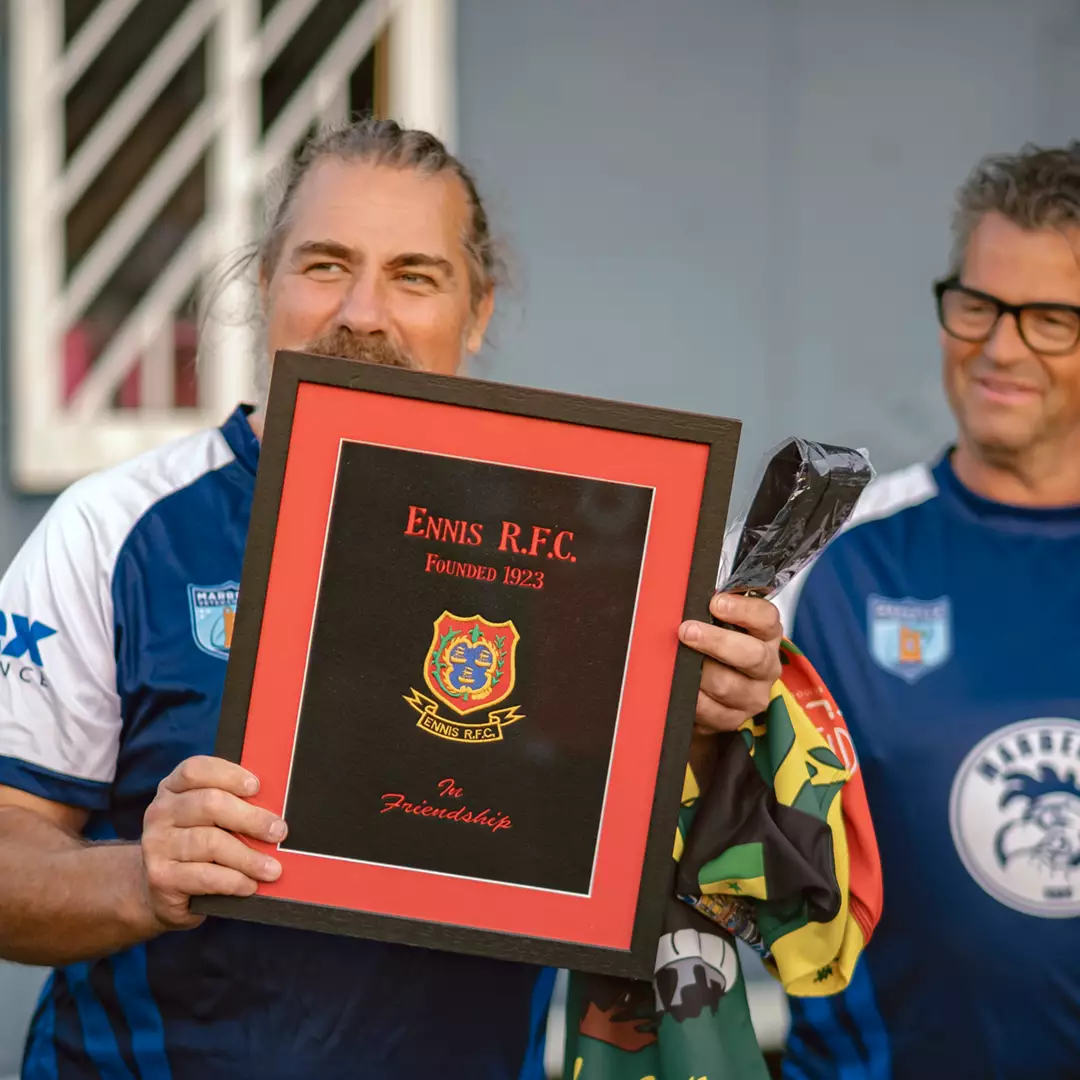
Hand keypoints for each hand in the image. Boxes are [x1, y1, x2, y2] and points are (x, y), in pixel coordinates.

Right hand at [140, 756, 286, 929]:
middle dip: (250, 818)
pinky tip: (249, 885)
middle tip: (278, 832)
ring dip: (248, 857)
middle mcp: (160, 812)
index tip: (256, 786)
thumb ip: (233, 804)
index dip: (229, 775)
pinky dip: (233, 881)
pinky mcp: (160, 876)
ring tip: (272, 868)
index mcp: (174, 788)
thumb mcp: (210, 819)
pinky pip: (204, 876)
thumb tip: (277, 806)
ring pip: (210, 843)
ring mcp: (156, 844)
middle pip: (209, 804)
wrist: (160, 890)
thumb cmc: (197, 846)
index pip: (196, 769)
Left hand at [678, 592, 783, 733]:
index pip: (766, 618)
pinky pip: (712, 711)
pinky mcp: (734, 719)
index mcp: (766, 635)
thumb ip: (710, 612)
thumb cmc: (717, 648)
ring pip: (728, 685)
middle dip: (716, 642)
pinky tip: (682, 688)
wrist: (714, 691)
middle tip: (687, 631)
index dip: (742, 609)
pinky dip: (693, 699)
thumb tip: (683, 600)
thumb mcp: (721, 624)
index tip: (716, 603)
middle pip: (752, 656)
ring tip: (680, 662)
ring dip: (699, 672)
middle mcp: (766, 667)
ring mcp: (753, 696)